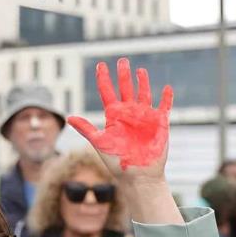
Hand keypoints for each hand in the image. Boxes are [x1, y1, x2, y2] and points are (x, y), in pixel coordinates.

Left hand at [68, 58, 173, 181]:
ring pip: (144, 94)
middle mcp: (129, 114)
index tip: (100, 65)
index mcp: (114, 116)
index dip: (103, 78)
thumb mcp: (100, 143)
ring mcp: (145, 117)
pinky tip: (166, 88)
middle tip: (122, 61)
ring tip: (139, 71)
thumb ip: (86, 129)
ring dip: (142, 82)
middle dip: (123, 75)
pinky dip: (166, 98)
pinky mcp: (160, 123)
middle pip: (125, 89)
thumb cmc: (117, 162)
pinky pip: (164, 107)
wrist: (137, 175)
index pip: (107, 92)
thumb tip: (69, 118)